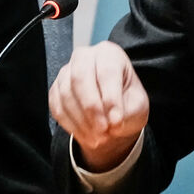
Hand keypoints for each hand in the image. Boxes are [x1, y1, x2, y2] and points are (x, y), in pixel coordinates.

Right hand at [48, 41, 149, 171]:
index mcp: (110, 53)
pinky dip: (71, 125)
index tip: (116, 121)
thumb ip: (126, 111)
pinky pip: (57, 107)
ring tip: (98, 139)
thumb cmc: (128, 102)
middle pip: (80, 77)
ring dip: (81, 121)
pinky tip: (86, 136)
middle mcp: (85, 57)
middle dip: (91, 108)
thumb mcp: (138, 105)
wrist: (113, 112)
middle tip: (103, 131)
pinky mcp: (56, 90)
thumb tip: (111, 123)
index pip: (107, 72)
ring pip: (66, 94)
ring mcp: (66, 72)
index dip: (111, 98)